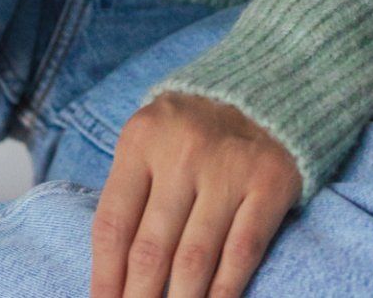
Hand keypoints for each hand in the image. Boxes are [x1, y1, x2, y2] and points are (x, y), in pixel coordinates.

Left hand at [90, 92, 301, 297]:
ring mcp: (227, 168)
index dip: (105, 279)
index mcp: (142, 140)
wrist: (259, 94)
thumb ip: (130, 197)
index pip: (113, 225)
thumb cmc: (189, 133)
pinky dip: (222, 293)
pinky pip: (240, 253)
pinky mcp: (268, 183)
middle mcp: (182, 151)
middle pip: (151, 250)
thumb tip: (111, 276)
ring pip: (194, 259)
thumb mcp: (149, 144)